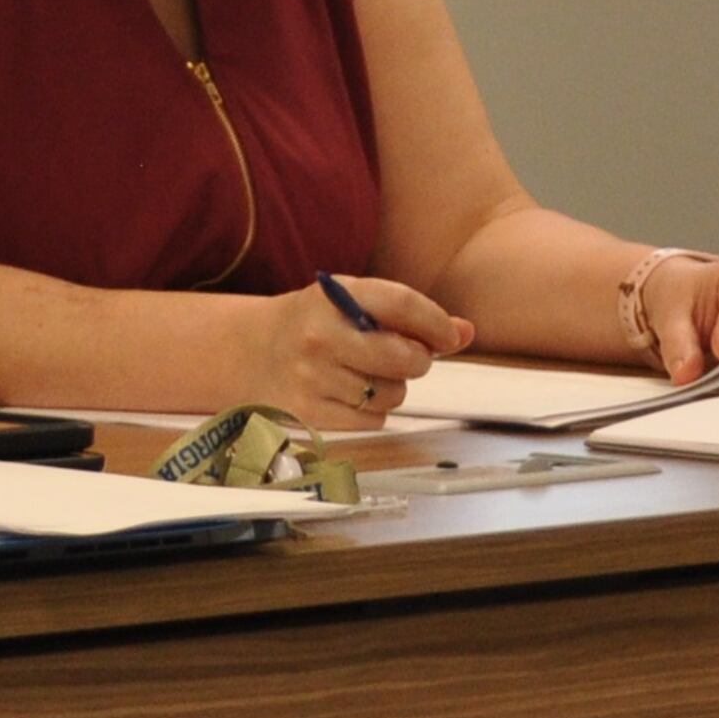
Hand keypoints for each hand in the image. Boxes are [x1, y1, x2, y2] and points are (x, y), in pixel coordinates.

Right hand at [247, 274, 470, 428]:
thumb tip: (464, 333)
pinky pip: (372, 421)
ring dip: (392, 388)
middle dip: (417, 361)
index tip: (449, 336)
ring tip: (368, 373)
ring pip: (391, 395)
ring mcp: (311, 377)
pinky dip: (372, 412)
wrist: (254, 350)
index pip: (403, 304)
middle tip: (407, 357)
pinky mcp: (309, 413)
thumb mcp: (356, 302)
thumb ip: (411, 316)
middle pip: (403, 358)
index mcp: (334, 296)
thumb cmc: (317, 322)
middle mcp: (319, 336)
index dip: (436, 324)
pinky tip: (351, 393)